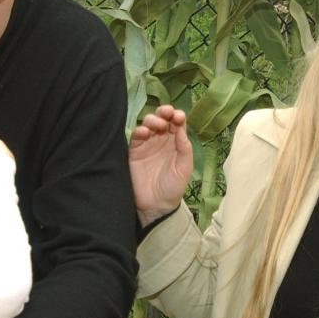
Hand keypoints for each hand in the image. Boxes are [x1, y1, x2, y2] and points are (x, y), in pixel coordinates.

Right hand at [129, 105, 192, 226]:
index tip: (178, 117)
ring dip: (152, 119)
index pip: (176, 123)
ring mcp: (147, 144)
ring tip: (157, 126)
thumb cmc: (173, 187)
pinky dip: (140, 130)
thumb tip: (181, 127)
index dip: (177, 116)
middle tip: (167, 114)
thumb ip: (184, 148)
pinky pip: (136, 136)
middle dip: (164, 112)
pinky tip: (145, 133)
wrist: (156, 205)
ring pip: (148, 123)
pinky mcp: (134, 150)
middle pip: (162, 118)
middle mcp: (161, 140)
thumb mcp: (184, 167)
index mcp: (175, 142)